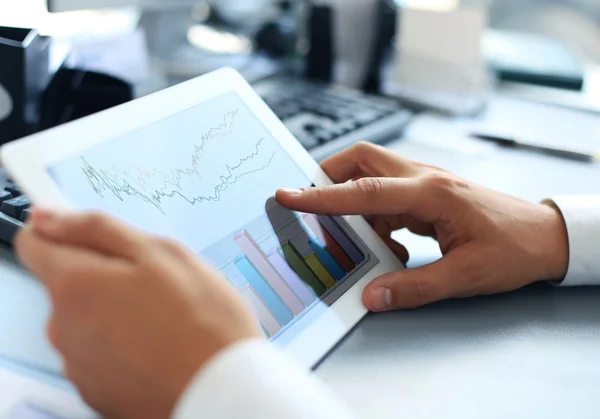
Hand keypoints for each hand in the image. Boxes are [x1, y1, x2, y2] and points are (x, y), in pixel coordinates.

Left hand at [15, 210, 258, 418]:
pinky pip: (98, 352)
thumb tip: (47, 218)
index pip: (33, 242)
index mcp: (75, 285)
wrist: (224, 391)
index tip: (94, 238)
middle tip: (154, 283)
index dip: (63, 232)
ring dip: (114, 311)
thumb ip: (97, 229)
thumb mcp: (162, 253)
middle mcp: (62, 327)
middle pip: (67, 282)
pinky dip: (121, 345)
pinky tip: (157, 347)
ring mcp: (77, 364)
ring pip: (85, 318)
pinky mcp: (95, 390)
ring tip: (162, 319)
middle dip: (103, 275)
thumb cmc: (204, 320)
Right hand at [277, 142, 568, 310]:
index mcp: (433, 192)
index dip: (323, 195)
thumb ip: (414, 288)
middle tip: (310, 205)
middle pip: (363, 160)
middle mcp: (424, 179)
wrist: (546, 236)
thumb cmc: (514, 249)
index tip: (288, 194)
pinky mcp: (428, 195)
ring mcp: (426, 183)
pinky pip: (388, 199)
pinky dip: (377, 220)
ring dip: (356, 206)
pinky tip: (390, 249)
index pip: (366, 190)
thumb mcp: (465, 276)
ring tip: (355, 241)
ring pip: (373, 179)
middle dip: (330, 177)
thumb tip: (371, 296)